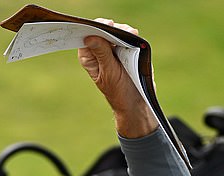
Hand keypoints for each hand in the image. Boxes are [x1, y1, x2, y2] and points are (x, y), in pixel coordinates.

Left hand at [78, 19, 157, 137]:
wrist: (136, 101)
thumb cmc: (120, 91)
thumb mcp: (110, 72)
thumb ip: (101, 53)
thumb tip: (89, 37)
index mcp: (89, 58)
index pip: (87, 37)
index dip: (94, 28)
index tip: (104, 26)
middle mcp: (99, 52)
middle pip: (101, 31)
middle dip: (110, 27)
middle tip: (117, 27)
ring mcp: (112, 50)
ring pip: (114, 32)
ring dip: (122, 30)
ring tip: (130, 32)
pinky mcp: (125, 50)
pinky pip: (125, 37)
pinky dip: (129, 34)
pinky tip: (134, 34)